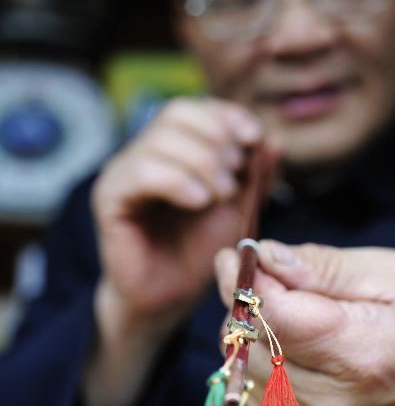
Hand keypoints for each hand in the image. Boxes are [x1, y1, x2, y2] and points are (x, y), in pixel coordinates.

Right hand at [85, 97, 276, 405]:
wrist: (169, 296)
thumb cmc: (200, 251)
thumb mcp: (239, 208)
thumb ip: (255, 175)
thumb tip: (273, 139)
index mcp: (172, 149)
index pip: (193, 109)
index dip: (225, 115)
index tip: (254, 138)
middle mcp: (144, 153)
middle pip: (175, 114)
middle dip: (216, 141)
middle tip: (234, 178)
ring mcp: (123, 173)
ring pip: (159, 140)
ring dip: (201, 162)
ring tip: (220, 195)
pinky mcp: (110, 198)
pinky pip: (140, 172)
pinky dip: (177, 181)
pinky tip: (199, 202)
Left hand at [215, 241, 394, 405]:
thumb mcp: (383, 277)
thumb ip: (320, 267)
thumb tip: (264, 256)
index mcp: (363, 356)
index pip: (273, 319)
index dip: (245, 284)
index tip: (236, 258)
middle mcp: (334, 404)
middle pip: (250, 343)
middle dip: (247, 305)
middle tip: (268, 282)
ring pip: (243, 366)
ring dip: (252, 334)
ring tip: (291, 319)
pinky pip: (251, 388)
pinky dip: (260, 361)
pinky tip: (292, 350)